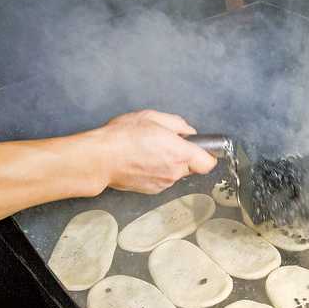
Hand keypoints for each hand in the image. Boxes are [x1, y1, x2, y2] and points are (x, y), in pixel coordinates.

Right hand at [92, 109, 216, 193]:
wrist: (99, 159)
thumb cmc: (122, 137)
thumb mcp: (152, 117)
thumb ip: (177, 124)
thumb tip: (188, 132)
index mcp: (180, 153)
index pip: (208, 162)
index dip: (207, 155)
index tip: (200, 148)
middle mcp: (175, 171)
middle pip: (191, 167)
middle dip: (184, 156)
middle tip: (165, 144)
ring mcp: (164, 183)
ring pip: (176, 173)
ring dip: (169, 163)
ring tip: (148, 151)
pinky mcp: (152, 190)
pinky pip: (162, 179)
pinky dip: (156, 171)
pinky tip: (141, 161)